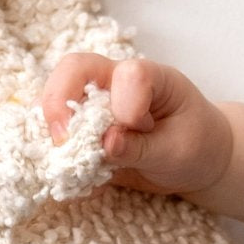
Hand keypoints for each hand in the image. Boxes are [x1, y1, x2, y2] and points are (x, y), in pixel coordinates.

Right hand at [42, 54, 232, 197]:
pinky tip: (68, 174)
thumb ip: (140, 147)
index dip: (123, 103)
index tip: (134, 130)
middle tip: (62, 142)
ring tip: (61, 158)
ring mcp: (93, 104)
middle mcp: (116, 83)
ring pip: (53, 97)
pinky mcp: (80, 129)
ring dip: (47, 128)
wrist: (195, 159)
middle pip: (73, 69)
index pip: (128, 74)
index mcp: (151, 79)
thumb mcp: (176, 151)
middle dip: (59, 103)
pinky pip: (50, 131)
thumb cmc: (194, 146)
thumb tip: (106, 143)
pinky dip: (49, 151)